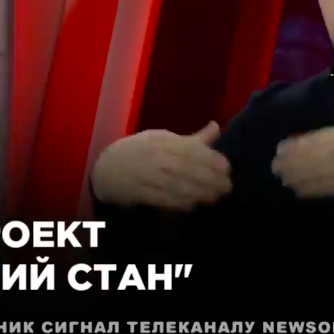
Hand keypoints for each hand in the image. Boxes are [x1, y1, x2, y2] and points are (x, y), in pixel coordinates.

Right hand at [91, 121, 231, 209]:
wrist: (105, 168)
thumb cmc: (140, 151)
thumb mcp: (162, 139)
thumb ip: (192, 139)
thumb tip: (217, 126)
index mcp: (162, 141)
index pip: (190, 149)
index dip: (210, 158)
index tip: (227, 168)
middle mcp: (155, 156)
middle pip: (186, 167)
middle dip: (209, 178)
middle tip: (227, 186)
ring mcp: (145, 175)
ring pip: (175, 184)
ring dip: (198, 192)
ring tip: (215, 197)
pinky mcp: (137, 192)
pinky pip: (160, 198)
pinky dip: (177, 202)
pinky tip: (192, 206)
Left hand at [272, 123, 333, 204]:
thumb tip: (312, 142)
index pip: (315, 139)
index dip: (295, 145)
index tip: (279, 148)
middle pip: (310, 156)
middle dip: (290, 161)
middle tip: (273, 166)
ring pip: (314, 173)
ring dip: (295, 176)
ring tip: (281, 178)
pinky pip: (326, 189)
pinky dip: (310, 190)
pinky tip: (297, 191)